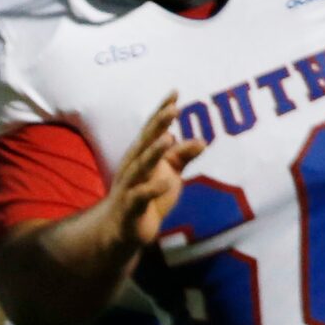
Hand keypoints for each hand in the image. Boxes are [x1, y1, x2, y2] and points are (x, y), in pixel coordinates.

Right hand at [106, 97, 208, 251]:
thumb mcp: (168, 174)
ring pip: (140, 167)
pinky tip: (167, 183)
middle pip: (145, 143)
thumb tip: (203, 141)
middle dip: (157, 125)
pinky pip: (140, 197)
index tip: (175, 93)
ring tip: (168, 138)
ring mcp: (129, 187)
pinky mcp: (130, 208)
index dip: (162, 112)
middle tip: (173, 109)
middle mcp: (132, 167)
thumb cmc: (147, 197)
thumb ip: (182, 156)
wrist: (121, 230)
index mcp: (141, 155)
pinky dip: (152, 190)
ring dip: (153, 152)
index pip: (152, 129)